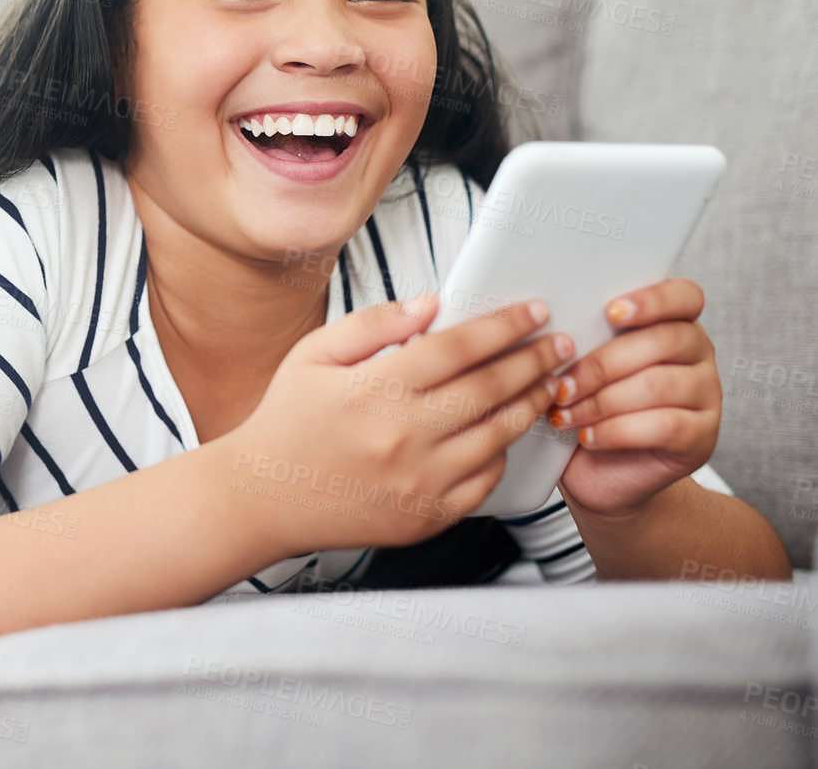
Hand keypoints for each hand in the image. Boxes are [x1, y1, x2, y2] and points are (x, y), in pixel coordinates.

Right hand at [230, 294, 569, 554]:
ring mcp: (418, 481)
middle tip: (558, 344)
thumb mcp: (313, 355)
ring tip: (547, 383)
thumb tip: (430, 304)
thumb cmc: (285, 422)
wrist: (262, 497)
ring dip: (530, 404)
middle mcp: (402, 436)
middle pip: (490, 389)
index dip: (503, 326)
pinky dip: (502, 453)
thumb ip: (373, 323)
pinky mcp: (425, 516)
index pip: (458, 347)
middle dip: (533, 361)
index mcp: (374, 390)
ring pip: (497, 436)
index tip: (532, 312)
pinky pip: (484, 481)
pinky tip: (506, 431)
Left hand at [546, 277, 719, 517]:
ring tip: (564, 414)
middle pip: (664, 341)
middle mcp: (698, 355)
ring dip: (601, 401)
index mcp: (671, 323)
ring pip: (659, 385)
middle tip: (560, 386)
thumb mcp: (577, 365)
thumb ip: (578, 337)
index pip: (683, 296)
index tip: (610, 311)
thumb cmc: (583, 407)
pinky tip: (587, 435)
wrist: (600, 472)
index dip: (652, 300)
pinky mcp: (701, 438)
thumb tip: (543, 317)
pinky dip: (616, 430)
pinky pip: (663, 426)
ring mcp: (706, 396)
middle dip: (602, 364)